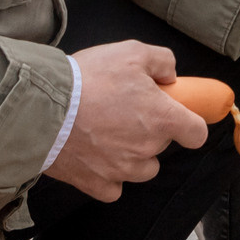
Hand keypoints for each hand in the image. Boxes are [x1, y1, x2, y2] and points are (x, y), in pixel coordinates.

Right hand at [44, 40, 207, 203]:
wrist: (43, 108)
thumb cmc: (89, 79)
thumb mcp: (132, 52)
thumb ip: (162, 61)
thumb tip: (170, 75)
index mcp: (162, 119)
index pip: (197, 133)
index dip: (191, 124)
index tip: (179, 116)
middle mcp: (146, 149)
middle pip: (162, 147)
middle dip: (151, 131)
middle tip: (125, 112)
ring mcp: (121, 170)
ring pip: (141, 169)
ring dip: (132, 156)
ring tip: (108, 134)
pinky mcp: (96, 184)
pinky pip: (113, 188)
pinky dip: (108, 176)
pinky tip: (95, 156)